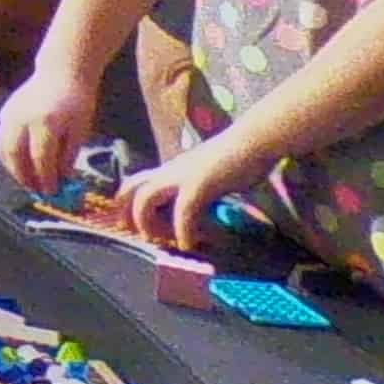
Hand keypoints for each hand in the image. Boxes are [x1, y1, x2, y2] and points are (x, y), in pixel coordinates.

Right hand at [0, 67, 100, 196]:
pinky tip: (20, 163)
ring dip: (13, 168)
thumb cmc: (77, 100)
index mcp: (45, 123)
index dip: (45, 179)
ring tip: (27, 179)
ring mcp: (10, 114)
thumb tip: (61, 178)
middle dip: (25, 177)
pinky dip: (8, 155)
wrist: (62, 71)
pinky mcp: (5, 113)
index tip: (52, 192)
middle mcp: (22, 119)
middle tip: (36, 190)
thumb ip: (68, 156)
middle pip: (15, 156)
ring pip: (3, 149)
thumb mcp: (81, 130)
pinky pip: (0, 139)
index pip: (40, 159)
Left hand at [115, 135, 264, 252]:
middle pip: (132, 188)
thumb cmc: (239, 157)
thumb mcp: (210, 175)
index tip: (130, 224)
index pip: (137, 182)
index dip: (127, 203)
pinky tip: (188, 244)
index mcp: (172, 168)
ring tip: (162, 240)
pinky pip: (182, 211)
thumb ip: (200, 190)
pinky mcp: (200, 183)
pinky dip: (182, 230)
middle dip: (127, 213)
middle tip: (136, 235)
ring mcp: (183, 175)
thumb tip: (202, 211)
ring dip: (148, 223)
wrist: (256, 139)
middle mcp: (171, 170)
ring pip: (146, 199)